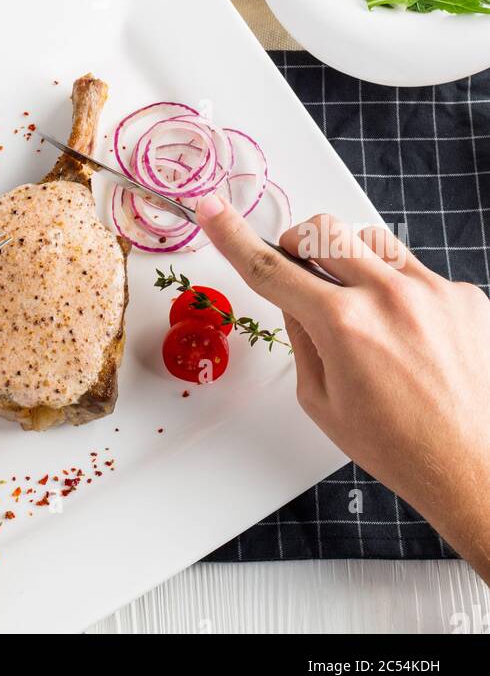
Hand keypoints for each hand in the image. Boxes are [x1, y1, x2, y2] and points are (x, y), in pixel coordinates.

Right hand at [194, 194, 489, 581]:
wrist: (471, 466)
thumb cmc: (398, 445)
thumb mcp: (321, 401)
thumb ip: (300, 337)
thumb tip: (296, 298)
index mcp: (343, 325)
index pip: (270, 268)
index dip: (232, 236)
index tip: (211, 209)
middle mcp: (388, 296)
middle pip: (321, 231)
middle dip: (298, 245)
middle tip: (302, 275)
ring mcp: (431, 290)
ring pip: (369, 239)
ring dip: (351, 262)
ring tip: (363, 310)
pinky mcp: (463, 295)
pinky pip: (415, 270)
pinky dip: (400, 292)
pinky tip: (410, 336)